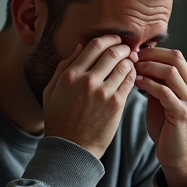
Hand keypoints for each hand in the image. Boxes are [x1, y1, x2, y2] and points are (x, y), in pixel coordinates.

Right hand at [42, 35, 136, 159]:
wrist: (72, 147)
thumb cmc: (60, 119)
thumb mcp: (52, 90)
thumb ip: (64, 66)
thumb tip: (81, 45)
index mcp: (70, 75)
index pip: (94, 45)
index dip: (108, 39)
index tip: (114, 40)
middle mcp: (87, 80)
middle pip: (112, 52)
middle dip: (122, 47)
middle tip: (127, 48)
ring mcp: (103, 92)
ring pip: (124, 65)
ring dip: (130, 61)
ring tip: (131, 62)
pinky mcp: (116, 104)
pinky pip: (130, 82)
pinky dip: (134, 75)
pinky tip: (132, 76)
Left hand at [133, 47, 186, 186]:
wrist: (177, 154)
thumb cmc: (167, 127)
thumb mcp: (162, 99)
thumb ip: (156, 82)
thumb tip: (139, 63)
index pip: (175, 55)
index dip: (154, 51)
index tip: (135, 52)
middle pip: (175, 58)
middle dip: (151, 55)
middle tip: (133, 56)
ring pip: (170, 72)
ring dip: (148, 67)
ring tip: (132, 68)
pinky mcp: (181, 113)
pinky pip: (165, 92)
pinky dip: (149, 84)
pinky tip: (137, 83)